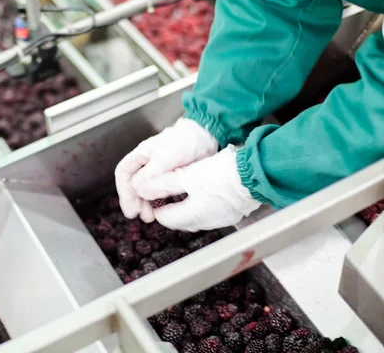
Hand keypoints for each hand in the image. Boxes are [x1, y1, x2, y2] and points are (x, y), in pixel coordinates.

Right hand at [115, 118, 217, 221]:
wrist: (204, 139)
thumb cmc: (183, 142)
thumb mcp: (164, 158)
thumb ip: (149, 174)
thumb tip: (136, 189)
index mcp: (140, 155)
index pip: (123, 174)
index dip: (124, 192)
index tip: (130, 208)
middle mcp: (145, 165)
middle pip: (133, 186)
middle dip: (135, 202)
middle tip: (142, 216)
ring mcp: (157, 172)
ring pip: (145, 191)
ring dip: (145, 205)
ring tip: (150, 217)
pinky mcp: (168, 179)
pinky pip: (158, 193)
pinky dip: (157, 203)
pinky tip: (161, 211)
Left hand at [133, 146, 260, 231]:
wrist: (254, 173)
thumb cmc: (222, 174)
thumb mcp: (186, 176)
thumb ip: (162, 184)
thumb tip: (142, 190)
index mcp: (192, 216)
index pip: (164, 218)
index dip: (155, 205)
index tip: (153, 192)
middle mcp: (205, 223)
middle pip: (179, 219)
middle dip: (170, 207)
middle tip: (165, 190)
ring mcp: (220, 220)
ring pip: (195, 216)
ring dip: (186, 206)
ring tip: (182, 188)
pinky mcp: (232, 213)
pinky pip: (210, 212)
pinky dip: (201, 204)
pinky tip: (203, 191)